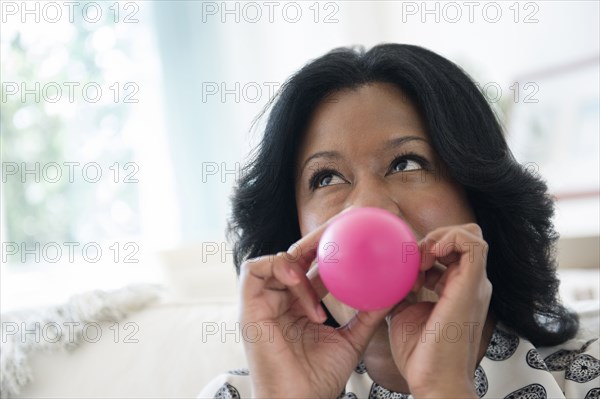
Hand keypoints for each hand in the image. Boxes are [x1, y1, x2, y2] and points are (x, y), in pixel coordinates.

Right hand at [240, 213, 389, 397]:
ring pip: (275, 259)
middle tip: (343, 225)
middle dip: (317, 238)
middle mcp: (279, 299)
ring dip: (300, 258)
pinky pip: (255, 269)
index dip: (329, 247)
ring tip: (325, 263)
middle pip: (294, 255)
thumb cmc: (320, 377)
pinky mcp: (248, 307)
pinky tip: (301, 281)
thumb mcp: (352, 338)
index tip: (354, 232)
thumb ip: (369, 313)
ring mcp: (262, 302)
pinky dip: (280, 270)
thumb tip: (394, 291)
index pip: (312, 267)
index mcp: (299, 305)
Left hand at [386, 223, 491, 397]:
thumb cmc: (421, 354)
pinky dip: (449, 239)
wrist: (433, 379)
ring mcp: (474, 283)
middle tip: (412, 260)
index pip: (450, 252)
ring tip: (420, 259)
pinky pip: (473, 243)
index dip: (426, 250)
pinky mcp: (472, 285)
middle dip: (433, 239)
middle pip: (461, 239)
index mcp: (457, 289)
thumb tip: (386, 277)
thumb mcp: (405, 311)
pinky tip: (428, 256)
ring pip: (470, 235)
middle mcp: (469, 284)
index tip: (405, 269)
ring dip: (439, 238)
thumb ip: (402, 291)